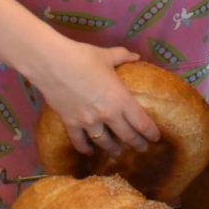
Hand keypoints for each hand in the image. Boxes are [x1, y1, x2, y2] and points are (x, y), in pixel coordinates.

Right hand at [29, 41, 160, 157]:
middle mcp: (107, 114)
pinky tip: (90, 152)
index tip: (156, 138)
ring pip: (105, 142)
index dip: (151, 132)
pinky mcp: (71, 123)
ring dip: (113, 149)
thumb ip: (123, 56)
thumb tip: (136, 56)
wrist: (52, 63)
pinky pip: (80, 142)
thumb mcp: (106, 55)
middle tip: (143, 149)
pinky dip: (86, 148)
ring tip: (118, 152)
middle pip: (127, 136)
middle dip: (137, 144)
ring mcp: (88, 121)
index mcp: (120, 98)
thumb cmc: (82, 57)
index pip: (141, 122)